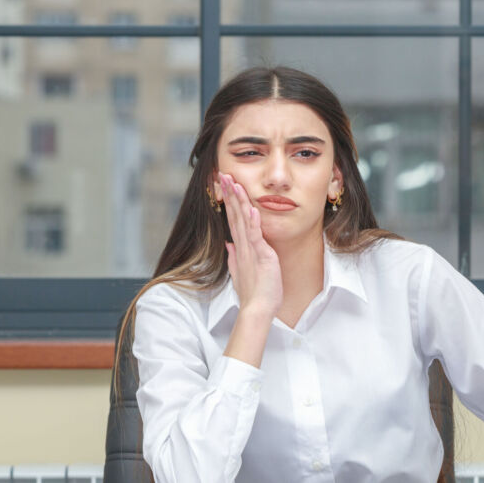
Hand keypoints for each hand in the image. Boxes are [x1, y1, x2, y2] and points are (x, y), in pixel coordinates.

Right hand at [219, 172, 282, 318]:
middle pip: (234, 214)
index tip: (226, 185)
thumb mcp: (241, 271)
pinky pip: (254, 236)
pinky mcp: (259, 256)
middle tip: (224, 174)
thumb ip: (234, 256)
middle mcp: (242, 246)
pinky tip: (251, 208)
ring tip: (234, 182)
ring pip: (242, 220)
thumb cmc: (254, 293)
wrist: (257, 309)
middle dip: (230, 194)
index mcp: (240, 248)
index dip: (230, 201)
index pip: (233, 219)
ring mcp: (249, 250)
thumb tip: (229, 244)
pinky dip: (252, 222)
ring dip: (238, 201)